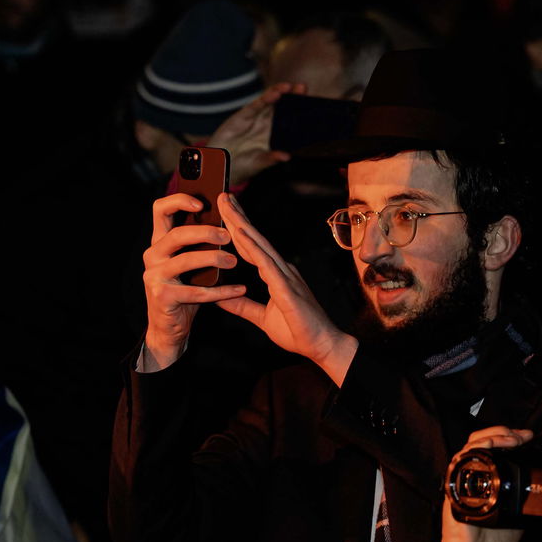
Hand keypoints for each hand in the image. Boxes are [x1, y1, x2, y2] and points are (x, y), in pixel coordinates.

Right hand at [141, 193, 248, 370]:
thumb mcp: (189, 263)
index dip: (180, 200)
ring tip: (233, 262)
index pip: (160, 209)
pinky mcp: (162, 296)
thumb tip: (227, 221)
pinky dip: (221, 291)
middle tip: (228, 236)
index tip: (203, 204)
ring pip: (185, 260)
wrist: (169, 328)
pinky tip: (239, 289)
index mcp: (159, 242)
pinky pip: (196, 291)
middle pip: (177, 233)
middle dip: (205, 232)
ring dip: (213, 259)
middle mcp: (152, 255)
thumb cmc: (185, 290)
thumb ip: (199, 244)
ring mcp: (154, 276)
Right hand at [208, 81, 305, 185]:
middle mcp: (267, 124)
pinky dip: (264, 99)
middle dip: (293, 97)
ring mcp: (256, 118)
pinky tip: (274, 93)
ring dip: (280, 93)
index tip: (312, 105)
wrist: (220, 164)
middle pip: (282, 107)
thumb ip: (270, 158)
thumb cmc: (243, 165)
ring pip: (270, 102)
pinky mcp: (243, 116)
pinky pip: (255, 106)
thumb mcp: (259, 163)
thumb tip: (286, 157)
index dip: (299, 112)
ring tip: (290, 87)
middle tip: (303, 88)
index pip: (290, 121)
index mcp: (275, 135)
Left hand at [213, 193, 357, 384]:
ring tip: (227, 206)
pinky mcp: (287, 288)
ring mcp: (285, 276)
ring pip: (259, 245)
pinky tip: (240, 235)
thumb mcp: (262, 318)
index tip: (225, 211)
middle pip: (255, 239)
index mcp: (277, 275)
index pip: (253, 248)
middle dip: (238, 217)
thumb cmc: (298, 332)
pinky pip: (266, 265)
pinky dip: (253, 248)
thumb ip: (241, 306)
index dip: (239, 228)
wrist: (323, 346)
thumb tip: (218, 297)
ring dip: (242, 225)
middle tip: (222, 195)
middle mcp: (282, 270)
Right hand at [426, 427, 530, 541]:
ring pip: (472, 446)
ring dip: (493, 438)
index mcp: (484, 480)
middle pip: (481, 440)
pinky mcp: (454, 488)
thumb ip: (525, 502)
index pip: (493, 448)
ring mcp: (460, 480)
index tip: (528, 437)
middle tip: (522, 436)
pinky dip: (476, 452)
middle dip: (503, 433)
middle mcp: (470, 476)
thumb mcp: (516, 516)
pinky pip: (461, 462)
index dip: (509, 438)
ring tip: (512, 440)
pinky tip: (490, 450)